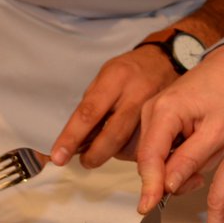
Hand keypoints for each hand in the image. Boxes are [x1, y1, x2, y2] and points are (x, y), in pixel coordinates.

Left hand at [50, 45, 178, 167]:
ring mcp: (153, 109)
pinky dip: (129, 151)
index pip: (89, 112)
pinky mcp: (163, 121)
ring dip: (111, 153)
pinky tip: (122, 146)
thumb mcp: (105, 76)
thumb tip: (75, 139)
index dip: (72, 137)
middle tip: (85, 161)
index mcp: (115, 78)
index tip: (59, 156)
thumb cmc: (128, 70)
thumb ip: (91, 105)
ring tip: (102, 150)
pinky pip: (143, 145)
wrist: (165, 61)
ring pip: (130, 144)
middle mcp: (136, 94)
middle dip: (95, 154)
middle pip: (113, 134)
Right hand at [135, 43, 223, 213]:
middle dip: (172, 177)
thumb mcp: (217, 133)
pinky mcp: (154, 120)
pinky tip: (195, 149)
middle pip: (150, 160)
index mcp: (164, 111)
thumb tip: (167, 186)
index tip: (147, 208)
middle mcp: (150, 111)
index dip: (149, 185)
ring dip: (177, 167)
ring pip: (155, 158)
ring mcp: (149, 115)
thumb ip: (190, 159)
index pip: (149, 156)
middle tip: (200, 177)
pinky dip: (176, 158)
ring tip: (204, 155)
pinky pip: (159, 150)